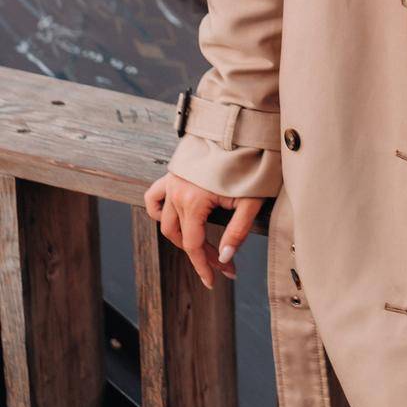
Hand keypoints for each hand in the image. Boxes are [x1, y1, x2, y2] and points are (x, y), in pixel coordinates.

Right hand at [144, 173, 263, 290]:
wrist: (240, 127)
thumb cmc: (250, 161)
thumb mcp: (251, 200)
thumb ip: (237, 232)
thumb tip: (224, 258)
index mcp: (193, 201)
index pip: (194, 245)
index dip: (206, 266)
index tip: (219, 279)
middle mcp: (176, 192)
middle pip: (182, 237)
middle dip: (201, 255)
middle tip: (222, 264)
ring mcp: (172, 181)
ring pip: (166, 221)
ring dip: (183, 238)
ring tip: (203, 247)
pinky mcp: (173, 172)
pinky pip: (154, 197)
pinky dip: (159, 211)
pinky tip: (174, 219)